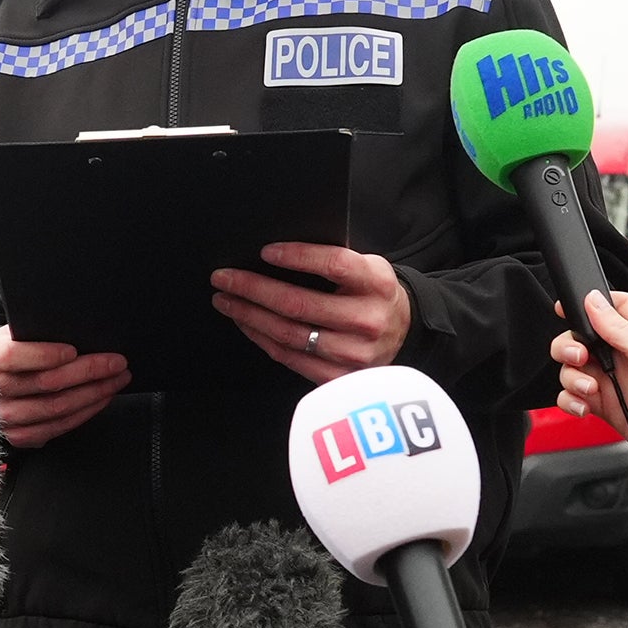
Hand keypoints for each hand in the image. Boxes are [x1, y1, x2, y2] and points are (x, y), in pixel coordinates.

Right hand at [0, 325, 129, 447]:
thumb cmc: (10, 353)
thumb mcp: (13, 334)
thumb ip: (35, 333)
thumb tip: (77, 330)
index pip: (13, 356)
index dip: (44, 354)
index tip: (73, 350)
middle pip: (46, 383)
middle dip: (88, 371)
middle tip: (117, 362)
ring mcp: (6, 416)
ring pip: (57, 407)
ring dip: (94, 393)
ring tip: (116, 379)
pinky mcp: (18, 435)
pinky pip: (58, 427)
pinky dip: (85, 412)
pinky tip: (101, 398)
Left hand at [210, 242, 410, 383]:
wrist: (403, 332)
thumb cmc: (372, 293)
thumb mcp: (367, 266)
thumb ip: (334, 260)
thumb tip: (275, 252)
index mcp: (376, 283)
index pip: (334, 264)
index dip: (297, 257)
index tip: (264, 251)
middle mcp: (367, 319)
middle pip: (299, 303)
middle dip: (252, 289)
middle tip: (223, 278)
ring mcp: (354, 353)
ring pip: (289, 333)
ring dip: (249, 315)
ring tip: (226, 300)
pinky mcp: (339, 377)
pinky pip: (290, 358)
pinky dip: (262, 339)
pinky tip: (246, 323)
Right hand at [552, 290, 627, 554]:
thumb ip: (621, 329)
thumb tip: (593, 299)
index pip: (615, 306)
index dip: (592, 302)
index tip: (568, 308)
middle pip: (585, 337)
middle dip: (570, 344)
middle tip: (578, 357)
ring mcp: (617, 384)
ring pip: (576, 369)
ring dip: (571, 377)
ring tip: (589, 389)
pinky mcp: (610, 410)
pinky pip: (576, 399)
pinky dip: (571, 402)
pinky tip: (584, 408)